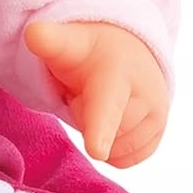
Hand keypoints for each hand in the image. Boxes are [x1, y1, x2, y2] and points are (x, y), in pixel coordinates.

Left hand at [22, 19, 169, 166]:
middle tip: (86, 91)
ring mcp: (157, 115)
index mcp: (117, 74)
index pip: (107, 108)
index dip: (100, 130)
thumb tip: (34, 33)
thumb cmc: (88, 51)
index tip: (96, 151)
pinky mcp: (158, 133)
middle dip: (84, 119)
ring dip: (101, 134)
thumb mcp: (67, 42)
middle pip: (102, 137)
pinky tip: (114, 119)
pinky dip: (113, 147)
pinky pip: (125, 159)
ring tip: (102, 101)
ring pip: (114, 151)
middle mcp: (146, 94)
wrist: (126, 50)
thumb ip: (49, 41)